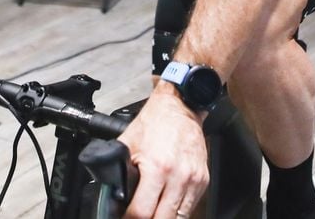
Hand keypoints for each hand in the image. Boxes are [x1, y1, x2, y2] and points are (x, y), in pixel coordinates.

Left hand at [118, 83, 208, 217]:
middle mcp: (178, 176)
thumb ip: (119, 167)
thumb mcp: (128, 142)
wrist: (180, 106)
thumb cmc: (155, 121)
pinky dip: (177, 211)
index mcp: (157, 167)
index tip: (126, 217)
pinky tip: (167, 205)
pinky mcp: (203, 180)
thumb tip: (111, 191)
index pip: (142, 212)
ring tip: (152, 211)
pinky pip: (190, 207)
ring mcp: (193, 180)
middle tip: (139, 215)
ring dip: (164, 218)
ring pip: (178, 218)